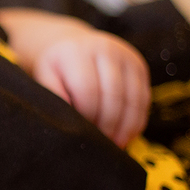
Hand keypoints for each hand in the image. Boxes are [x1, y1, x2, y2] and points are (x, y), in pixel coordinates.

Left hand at [32, 30, 150, 145]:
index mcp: (77, 52)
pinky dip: (136, 121)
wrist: (73, 45)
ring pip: (133, 99)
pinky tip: (126, 135)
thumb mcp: (46, 77)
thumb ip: (54, 95)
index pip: (88, 90)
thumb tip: (68, 120)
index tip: (82, 132)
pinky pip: (144, 99)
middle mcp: (105, 49)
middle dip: (107, 124)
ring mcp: (126, 56)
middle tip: (99, 144)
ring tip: (113, 144)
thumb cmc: (57, 68)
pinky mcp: (140, 66)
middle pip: (113, 95)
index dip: (87, 115)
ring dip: (125, 127)